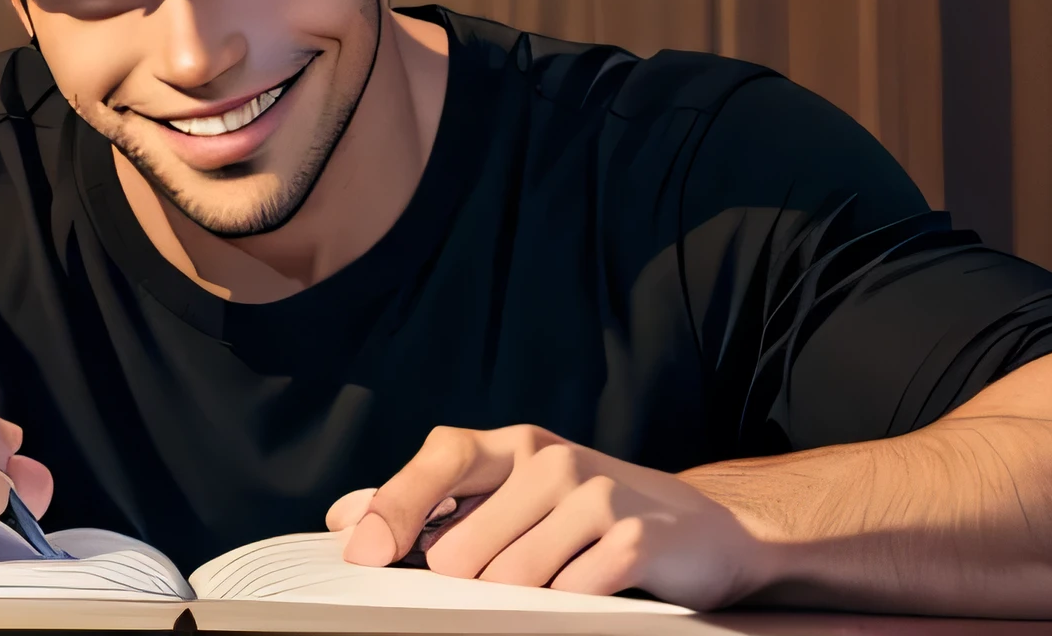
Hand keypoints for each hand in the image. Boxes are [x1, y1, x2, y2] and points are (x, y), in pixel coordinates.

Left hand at [325, 425, 779, 609]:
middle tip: (507, 575)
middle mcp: (551, 460)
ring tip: (554, 580)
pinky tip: (587, 588)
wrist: (703, 528)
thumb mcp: (510, 496)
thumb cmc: (589, 513)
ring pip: (508, 579)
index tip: (364, 553)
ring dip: (520, 598)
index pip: (441, 457)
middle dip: (469, 581)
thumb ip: (431, 506)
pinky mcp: (634, 540)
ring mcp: (595, 495)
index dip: (396, 504)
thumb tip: (348, 519)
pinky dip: (567, 605)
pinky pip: (566, 595)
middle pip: (462, 547)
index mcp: (513, 447)